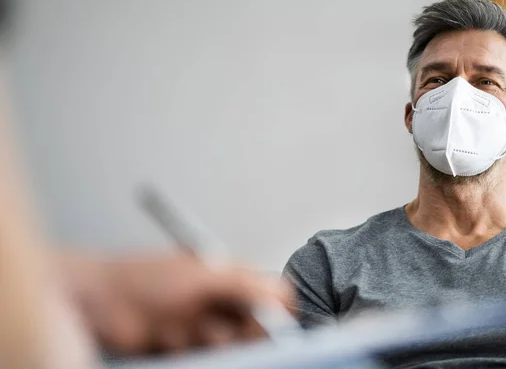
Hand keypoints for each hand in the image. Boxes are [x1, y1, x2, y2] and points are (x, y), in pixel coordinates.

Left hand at [60, 253, 291, 354]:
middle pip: (256, 324)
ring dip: (213, 343)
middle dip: (243, 333)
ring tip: (185, 331)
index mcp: (230, 274)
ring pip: (232, 345)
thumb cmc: (144, 278)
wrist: (97, 302)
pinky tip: (172, 340)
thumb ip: (244, 284)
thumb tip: (281, 296)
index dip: (276, 312)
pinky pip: (210, 357)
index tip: (273, 329)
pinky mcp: (188, 347)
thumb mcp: (200, 276)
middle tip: (218, 331)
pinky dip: (195, 352)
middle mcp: (221, 299)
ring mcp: (203, 324)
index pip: (272, 294)